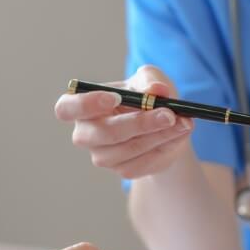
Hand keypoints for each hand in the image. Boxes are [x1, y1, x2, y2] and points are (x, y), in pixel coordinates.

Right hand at [54, 65, 193, 178]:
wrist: (166, 124)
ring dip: (159, 135)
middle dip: (139, 123)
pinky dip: (165, 147)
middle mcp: (86, 134)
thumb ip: (151, 81)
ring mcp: (103, 156)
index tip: (115, 97)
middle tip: (169, 114)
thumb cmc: (148, 96)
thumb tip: (157, 90)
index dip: (86, 105)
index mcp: (82, 106)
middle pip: (103, 134)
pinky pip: (143, 162)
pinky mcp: (123, 170)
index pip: (66, 109)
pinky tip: (178, 134)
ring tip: (183, 121)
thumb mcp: (151, 79)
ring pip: (129, 149)